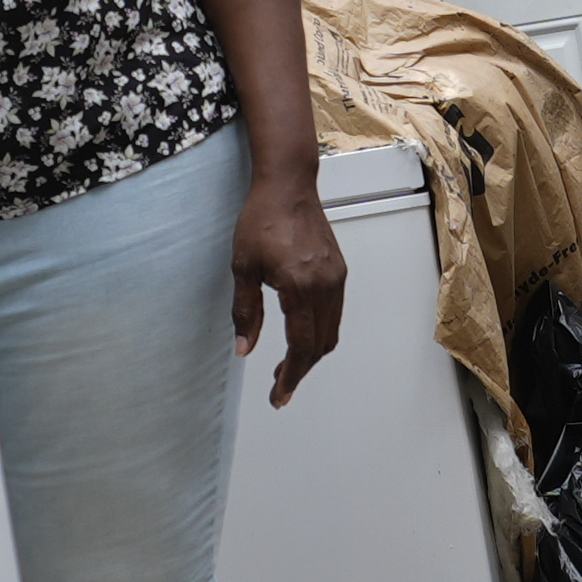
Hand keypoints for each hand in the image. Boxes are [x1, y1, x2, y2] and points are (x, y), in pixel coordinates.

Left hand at [233, 167, 347, 407]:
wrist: (288, 185)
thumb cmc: (262, 219)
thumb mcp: (243, 267)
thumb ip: (245, 312)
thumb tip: (245, 349)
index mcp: (299, 287)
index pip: (300, 346)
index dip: (291, 377)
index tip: (279, 396)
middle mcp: (325, 286)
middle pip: (320, 345)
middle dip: (300, 370)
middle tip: (279, 386)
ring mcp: (336, 278)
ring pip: (331, 332)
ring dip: (311, 353)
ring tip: (287, 365)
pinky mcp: (338, 271)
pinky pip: (335, 313)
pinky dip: (320, 332)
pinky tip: (302, 333)